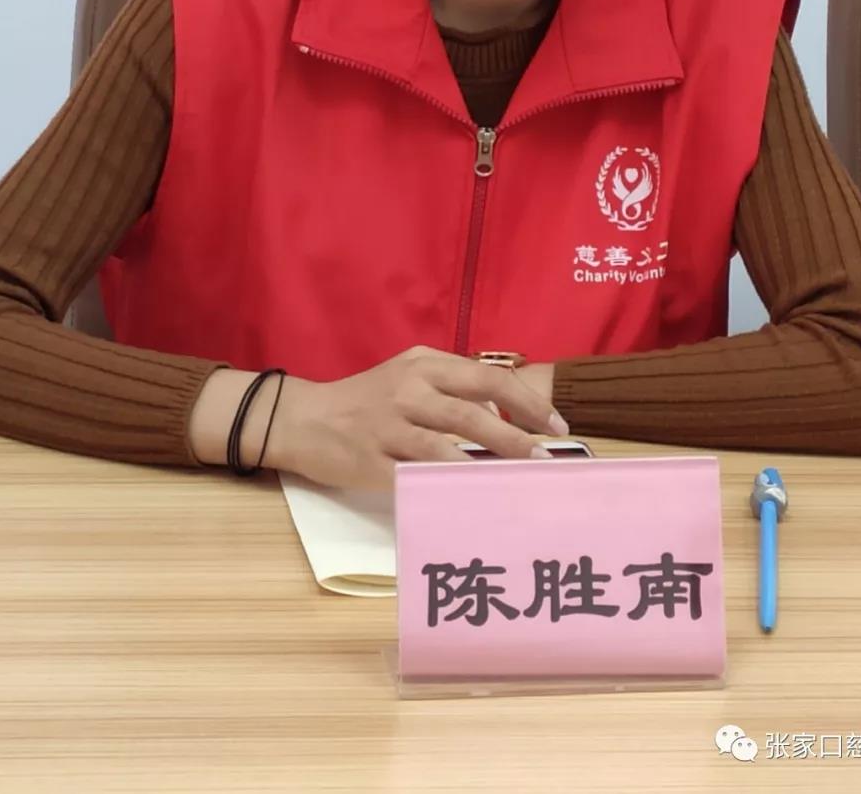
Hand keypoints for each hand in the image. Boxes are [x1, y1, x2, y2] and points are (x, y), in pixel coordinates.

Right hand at [267, 346, 568, 491]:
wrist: (304, 419)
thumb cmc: (365, 402)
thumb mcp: (408, 378)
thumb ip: (451, 388)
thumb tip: (504, 414)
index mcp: (424, 364)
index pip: (487, 376)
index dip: (527, 401)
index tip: (555, 424)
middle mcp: (410, 387)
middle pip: (476, 408)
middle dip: (520, 435)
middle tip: (548, 457)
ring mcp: (390, 423)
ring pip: (451, 442)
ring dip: (493, 461)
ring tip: (522, 478)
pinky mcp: (374, 458)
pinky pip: (420, 473)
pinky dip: (451, 484)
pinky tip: (474, 496)